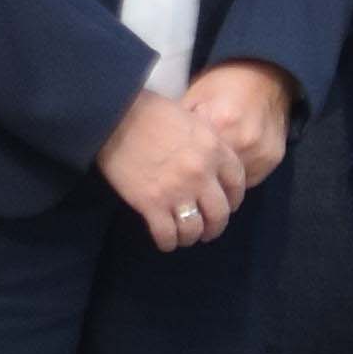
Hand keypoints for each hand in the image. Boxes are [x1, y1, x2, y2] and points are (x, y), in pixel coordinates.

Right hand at [99, 85, 244, 249]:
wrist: (115, 115)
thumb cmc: (150, 111)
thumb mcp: (191, 118)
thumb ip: (206, 141)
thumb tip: (210, 160)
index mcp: (214, 148)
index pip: (237, 183)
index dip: (234, 199)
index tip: (228, 205)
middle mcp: (201, 173)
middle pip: (220, 213)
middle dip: (216, 226)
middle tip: (208, 230)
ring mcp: (177, 191)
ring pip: (194, 229)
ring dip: (191, 237)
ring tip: (185, 237)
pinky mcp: (151, 204)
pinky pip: (167, 234)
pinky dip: (168, 242)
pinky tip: (165, 241)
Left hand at [184, 60, 295, 197]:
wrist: (265, 74)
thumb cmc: (223, 83)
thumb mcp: (195, 96)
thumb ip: (182, 126)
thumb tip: (163, 152)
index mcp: (218, 123)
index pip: (195, 162)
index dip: (183, 168)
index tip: (175, 172)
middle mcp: (243, 141)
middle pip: (215, 177)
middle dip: (201, 178)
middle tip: (190, 177)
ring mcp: (261, 152)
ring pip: (233, 183)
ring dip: (220, 180)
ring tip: (210, 171)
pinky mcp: (274, 158)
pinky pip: (250, 179)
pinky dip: (237, 176)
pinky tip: (229, 165)